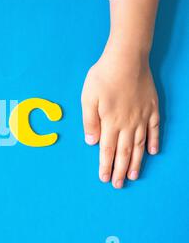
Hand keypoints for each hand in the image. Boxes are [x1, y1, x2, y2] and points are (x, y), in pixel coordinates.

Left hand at [81, 42, 159, 188]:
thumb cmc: (103, 77)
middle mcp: (127, 123)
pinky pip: (154, 129)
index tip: (104, 178)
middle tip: (118, 184)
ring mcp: (141, 116)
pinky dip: (153, 141)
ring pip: (139, 144)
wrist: (126, 58)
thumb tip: (91, 142)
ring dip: (136, 161)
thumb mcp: (88, 99)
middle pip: (123, 151)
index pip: (107, 150)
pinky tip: (153, 152)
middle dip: (119, 170)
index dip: (105, 165)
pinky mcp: (152, 107)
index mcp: (110, 122)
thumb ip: (90, 122)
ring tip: (134, 175)